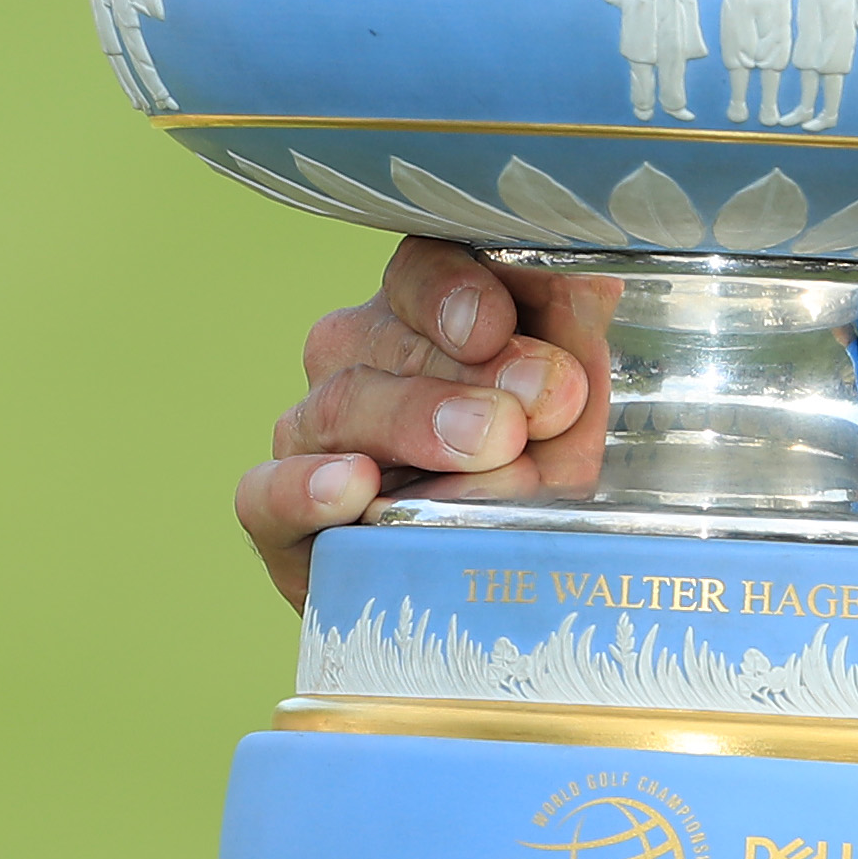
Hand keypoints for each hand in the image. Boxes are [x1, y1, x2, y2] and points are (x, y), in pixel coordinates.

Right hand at [234, 237, 612, 607]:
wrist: (488, 588)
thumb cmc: (535, 474)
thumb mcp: (572, 413)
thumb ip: (575, 345)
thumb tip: (592, 278)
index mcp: (427, 316)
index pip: (421, 270)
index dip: (452, 292)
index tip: (496, 326)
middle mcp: (359, 359)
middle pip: (385, 338)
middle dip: (464, 374)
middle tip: (532, 407)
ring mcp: (312, 433)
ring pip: (341, 404)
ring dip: (416, 422)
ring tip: (489, 446)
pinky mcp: (278, 515)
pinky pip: (265, 491)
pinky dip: (303, 487)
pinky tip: (352, 486)